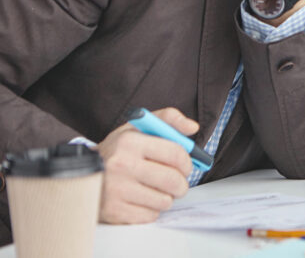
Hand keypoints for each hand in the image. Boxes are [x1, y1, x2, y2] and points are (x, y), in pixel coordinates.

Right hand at [95, 107, 196, 223]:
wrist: (81, 173)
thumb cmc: (117, 150)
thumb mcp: (137, 126)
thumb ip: (168, 119)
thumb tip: (192, 127)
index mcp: (130, 142)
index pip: (175, 154)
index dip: (187, 162)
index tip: (185, 166)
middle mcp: (121, 166)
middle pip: (173, 181)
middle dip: (181, 183)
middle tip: (177, 182)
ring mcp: (116, 190)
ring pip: (164, 201)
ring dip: (166, 197)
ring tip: (154, 189)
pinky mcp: (113, 211)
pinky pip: (150, 216)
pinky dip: (151, 210)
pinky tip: (140, 199)